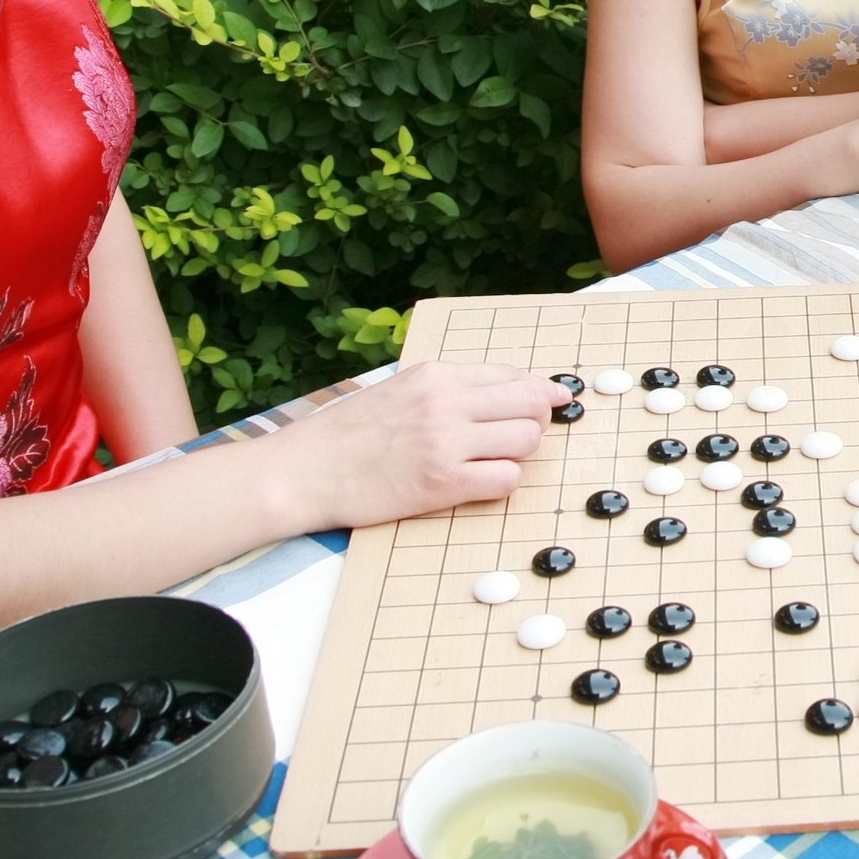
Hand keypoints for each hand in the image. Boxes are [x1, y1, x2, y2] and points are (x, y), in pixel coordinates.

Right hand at [268, 360, 554, 529]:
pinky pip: (506, 479)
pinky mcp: (442, 484)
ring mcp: (446, 443)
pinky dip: (504, 482)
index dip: (540, 390)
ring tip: (495, 459)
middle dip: (538, 419)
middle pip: (530, 403)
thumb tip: (507, 390)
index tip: (554, 399)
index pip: (513, 374)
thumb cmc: (349, 435)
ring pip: (526, 440)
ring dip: (521, 452)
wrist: (305, 471)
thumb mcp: (400, 391)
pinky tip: (481, 482)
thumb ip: (449, 389)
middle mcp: (446, 403)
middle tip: (523, 435)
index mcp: (436, 375)